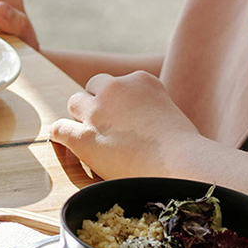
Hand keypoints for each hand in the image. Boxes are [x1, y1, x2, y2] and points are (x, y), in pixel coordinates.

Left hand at [50, 71, 200, 178]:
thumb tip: (145, 123)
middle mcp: (116, 88)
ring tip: (93, 138)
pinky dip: (62, 135)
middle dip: (98, 103)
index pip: (120, 83)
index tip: (128, 120)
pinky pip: (59, 129)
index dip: (121, 103)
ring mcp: (97, 111)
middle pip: (94, 86)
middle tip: (109, 128)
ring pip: (75, 102)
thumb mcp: (172, 115)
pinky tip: (68, 145)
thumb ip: (153, 110)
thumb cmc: (188, 152)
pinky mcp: (83, 136)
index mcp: (142, 80)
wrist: (182, 167)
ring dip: (81, 117)